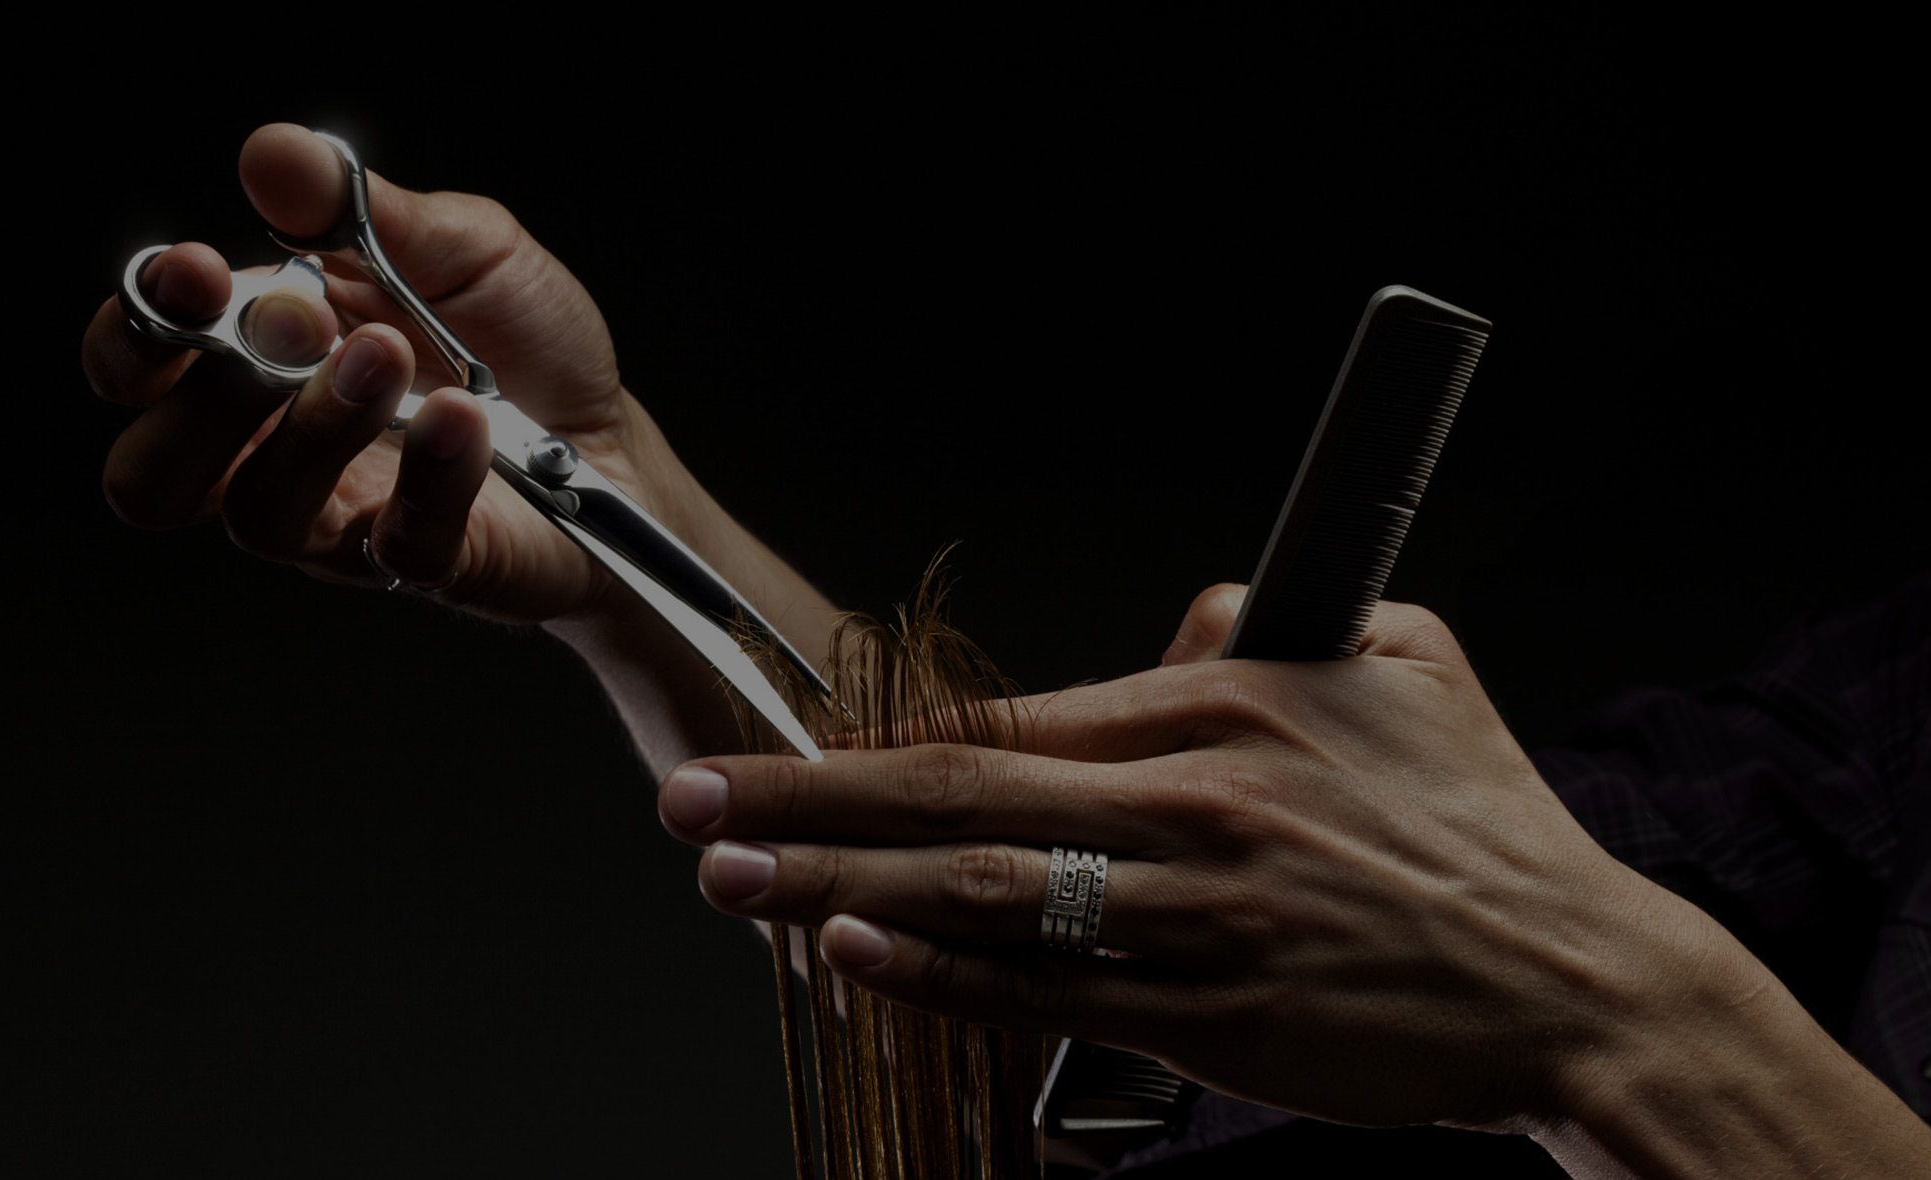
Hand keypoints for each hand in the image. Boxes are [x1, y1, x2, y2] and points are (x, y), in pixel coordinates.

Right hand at [83, 124, 710, 622]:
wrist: (620, 439)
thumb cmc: (523, 347)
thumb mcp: (460, 248)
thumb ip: (362, 210)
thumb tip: (274, 153)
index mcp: (257, 360)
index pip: (137, 366)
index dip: (137, 329)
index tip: (194, 273)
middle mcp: (275, 453)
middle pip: (152, 476)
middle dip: (200, 399)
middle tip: (296, 327)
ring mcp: (344, 522)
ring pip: (260, 514)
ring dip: (316, 425)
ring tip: (391, 355)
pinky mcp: (424, 563)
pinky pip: (398, 541)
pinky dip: (432, 472)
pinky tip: (466, 418)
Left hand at [658, 589, 1839, 1140]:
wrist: (1578, 977)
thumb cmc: (1487, 825)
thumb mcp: (1405, 659)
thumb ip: (1272, 621)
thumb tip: (1180, 620)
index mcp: (1227, 705)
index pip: (1013, 712)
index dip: (886, 735)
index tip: (792, 745)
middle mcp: (1198, 803)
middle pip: (962, 788)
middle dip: (806, 796)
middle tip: (691, 801)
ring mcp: (1202, 916)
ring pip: (987, 890)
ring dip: (839, 882)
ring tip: (732, 879)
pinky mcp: (1216, 1017)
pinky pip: (1051, 992)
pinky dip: (943, 974)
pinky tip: (856, 955)